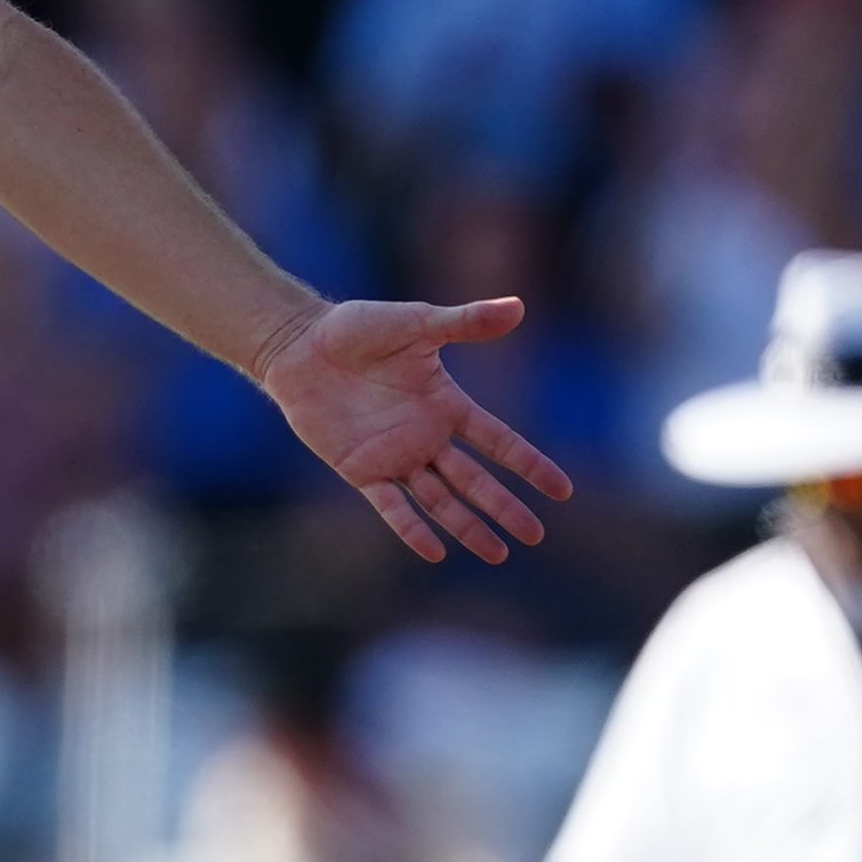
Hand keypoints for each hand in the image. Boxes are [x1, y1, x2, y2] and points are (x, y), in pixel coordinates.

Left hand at [250, 296, 574, 563]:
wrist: (299, 345)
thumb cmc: (357, 328)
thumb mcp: (416, 322)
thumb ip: (464, 322)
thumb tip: (518, 307)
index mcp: (446, 404)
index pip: (499, 441)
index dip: (529, 465)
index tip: (562, 490)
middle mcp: (426, 437)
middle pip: (475, 481)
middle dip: (505, 508)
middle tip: (535, 536)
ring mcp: (394, 456)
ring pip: (440, 500)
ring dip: (468, 527)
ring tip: (497, 554)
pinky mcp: (360, 469)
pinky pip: (391, 506)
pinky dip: (412, 529)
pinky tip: (436, 553)